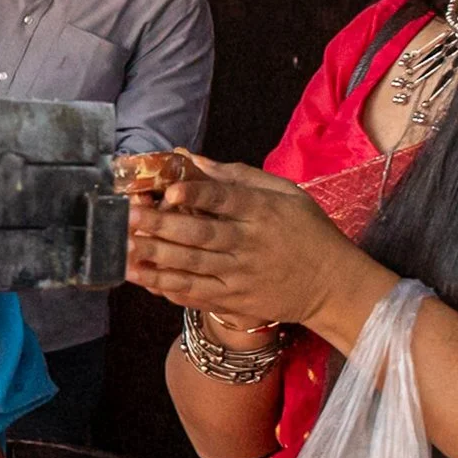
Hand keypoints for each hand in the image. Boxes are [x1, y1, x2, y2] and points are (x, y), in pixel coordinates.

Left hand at [125, 155, 394, 339]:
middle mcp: (250, 243)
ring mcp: (241, 274)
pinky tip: (143, 279)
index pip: (225, 200)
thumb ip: (237, 176)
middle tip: (129, 217)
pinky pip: (197, 294)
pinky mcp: (236, 299)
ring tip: (123, 250)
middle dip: (162, 226)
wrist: (334, 284)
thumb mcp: (284, 194)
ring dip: (155, 258)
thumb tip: (190, 158)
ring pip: (193, 266)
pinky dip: (168, 287)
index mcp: (262, 211)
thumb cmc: (307, 231)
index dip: (196, 195)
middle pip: (201, 234)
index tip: (168, 189)